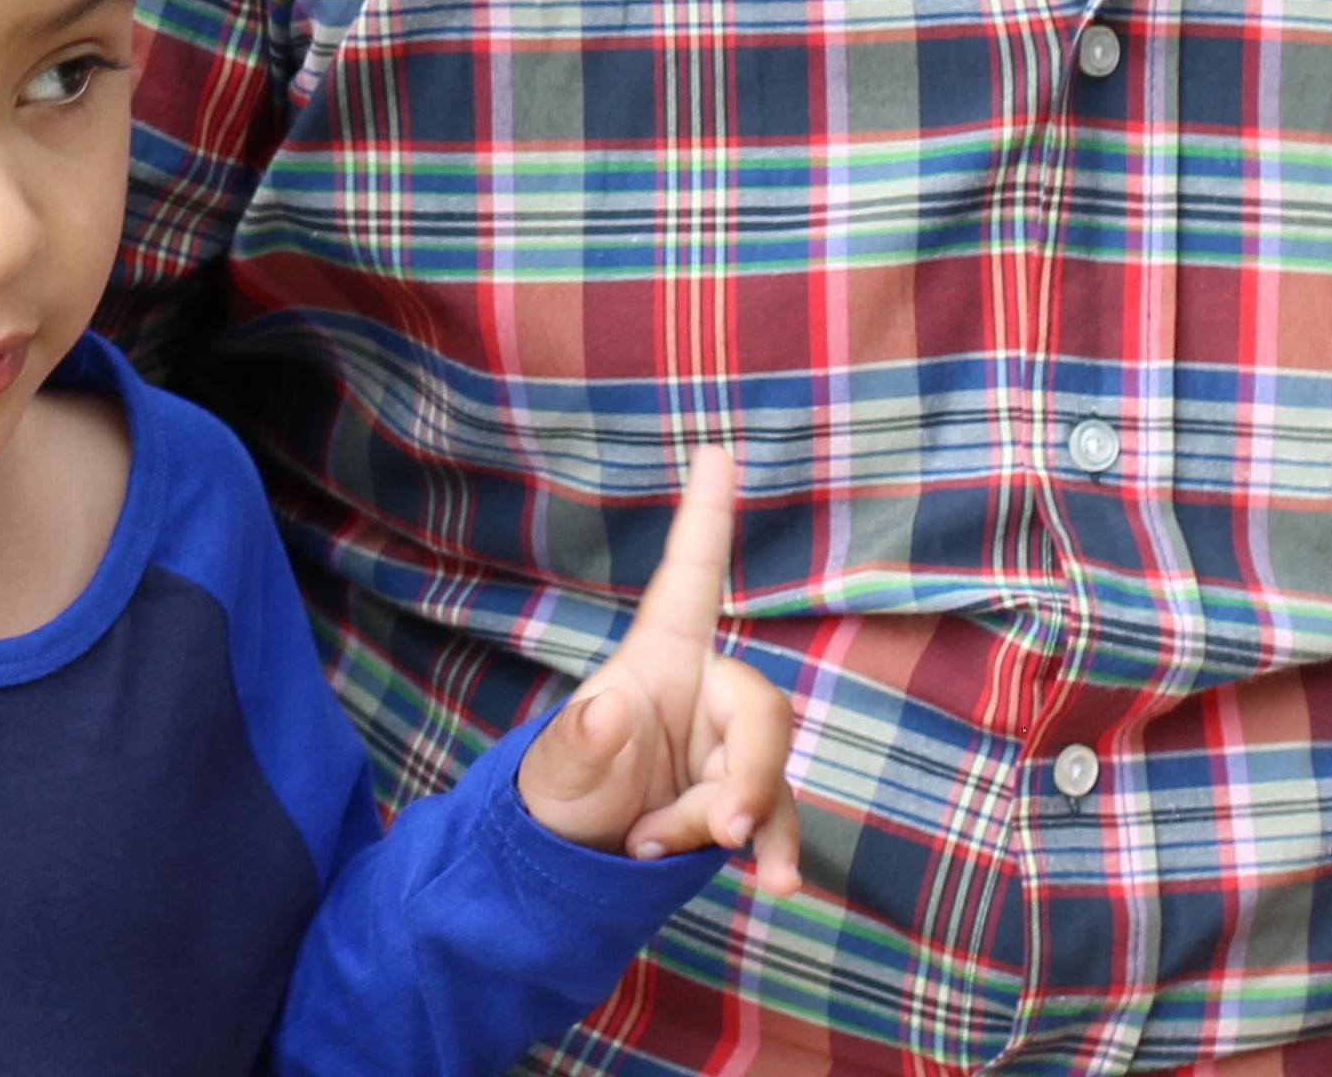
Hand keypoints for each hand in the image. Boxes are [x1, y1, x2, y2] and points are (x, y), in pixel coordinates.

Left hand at [513, 447, 803, 892]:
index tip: (716, 452)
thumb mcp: (554, 776)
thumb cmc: (563, 797)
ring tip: (678, 851)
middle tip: (720, 828)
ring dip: (739, 818)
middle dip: (749, 772)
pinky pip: (778, 816)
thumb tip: (610, 708)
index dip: (704, 519)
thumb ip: (578, 743)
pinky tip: (774, 880)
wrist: (580, 865)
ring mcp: (729, 748)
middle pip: (760, 708)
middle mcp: (704, 693)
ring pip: (769, 773)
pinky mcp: (745, 798)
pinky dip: (776, 847)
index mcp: (659, 658)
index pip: (688, 580)